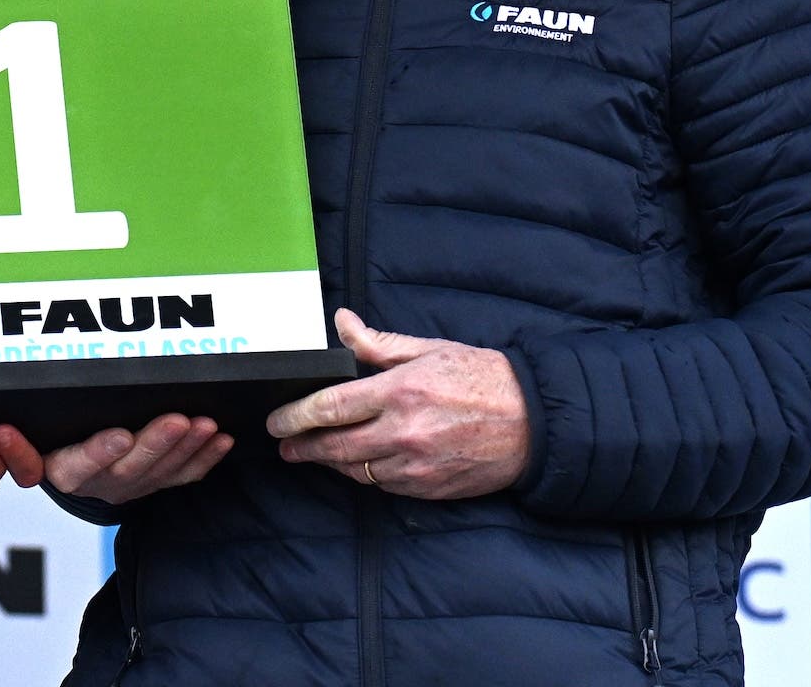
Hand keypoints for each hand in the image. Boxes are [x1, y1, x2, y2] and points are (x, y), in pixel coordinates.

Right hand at [43, 414, 231, 505]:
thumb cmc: (65, 434)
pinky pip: (183, 475)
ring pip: (162, 471)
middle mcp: (99, 483)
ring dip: (187, 447)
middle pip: (128, 468)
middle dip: (157, 442)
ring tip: (205, 426)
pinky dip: (205, 457)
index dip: (99, 452)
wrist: (75, 462)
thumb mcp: (55, 423)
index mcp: (65, 469)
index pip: (77, 465)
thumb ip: (64, 408)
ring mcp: (130, 486)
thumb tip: (77, 375)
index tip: (121, 436)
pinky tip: (221, 440)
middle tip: (178, 421)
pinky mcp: (154, 484)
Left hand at [266, 308, 530, 498]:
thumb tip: (340, 322)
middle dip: (301, 446)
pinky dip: (364, 474)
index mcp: (400, 392)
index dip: (295, 417)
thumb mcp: (429, 349)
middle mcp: (403, 432)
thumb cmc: (482, 378)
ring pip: (356, 470)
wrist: (534, 422)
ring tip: (313, 454)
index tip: (276, 422)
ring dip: (329, 462)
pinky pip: (383, 485)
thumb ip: (377, 343)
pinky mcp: (428, 487)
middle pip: (334, 446)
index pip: (330, 407)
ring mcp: (416, 465)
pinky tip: (355, 465)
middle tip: (284, 446)